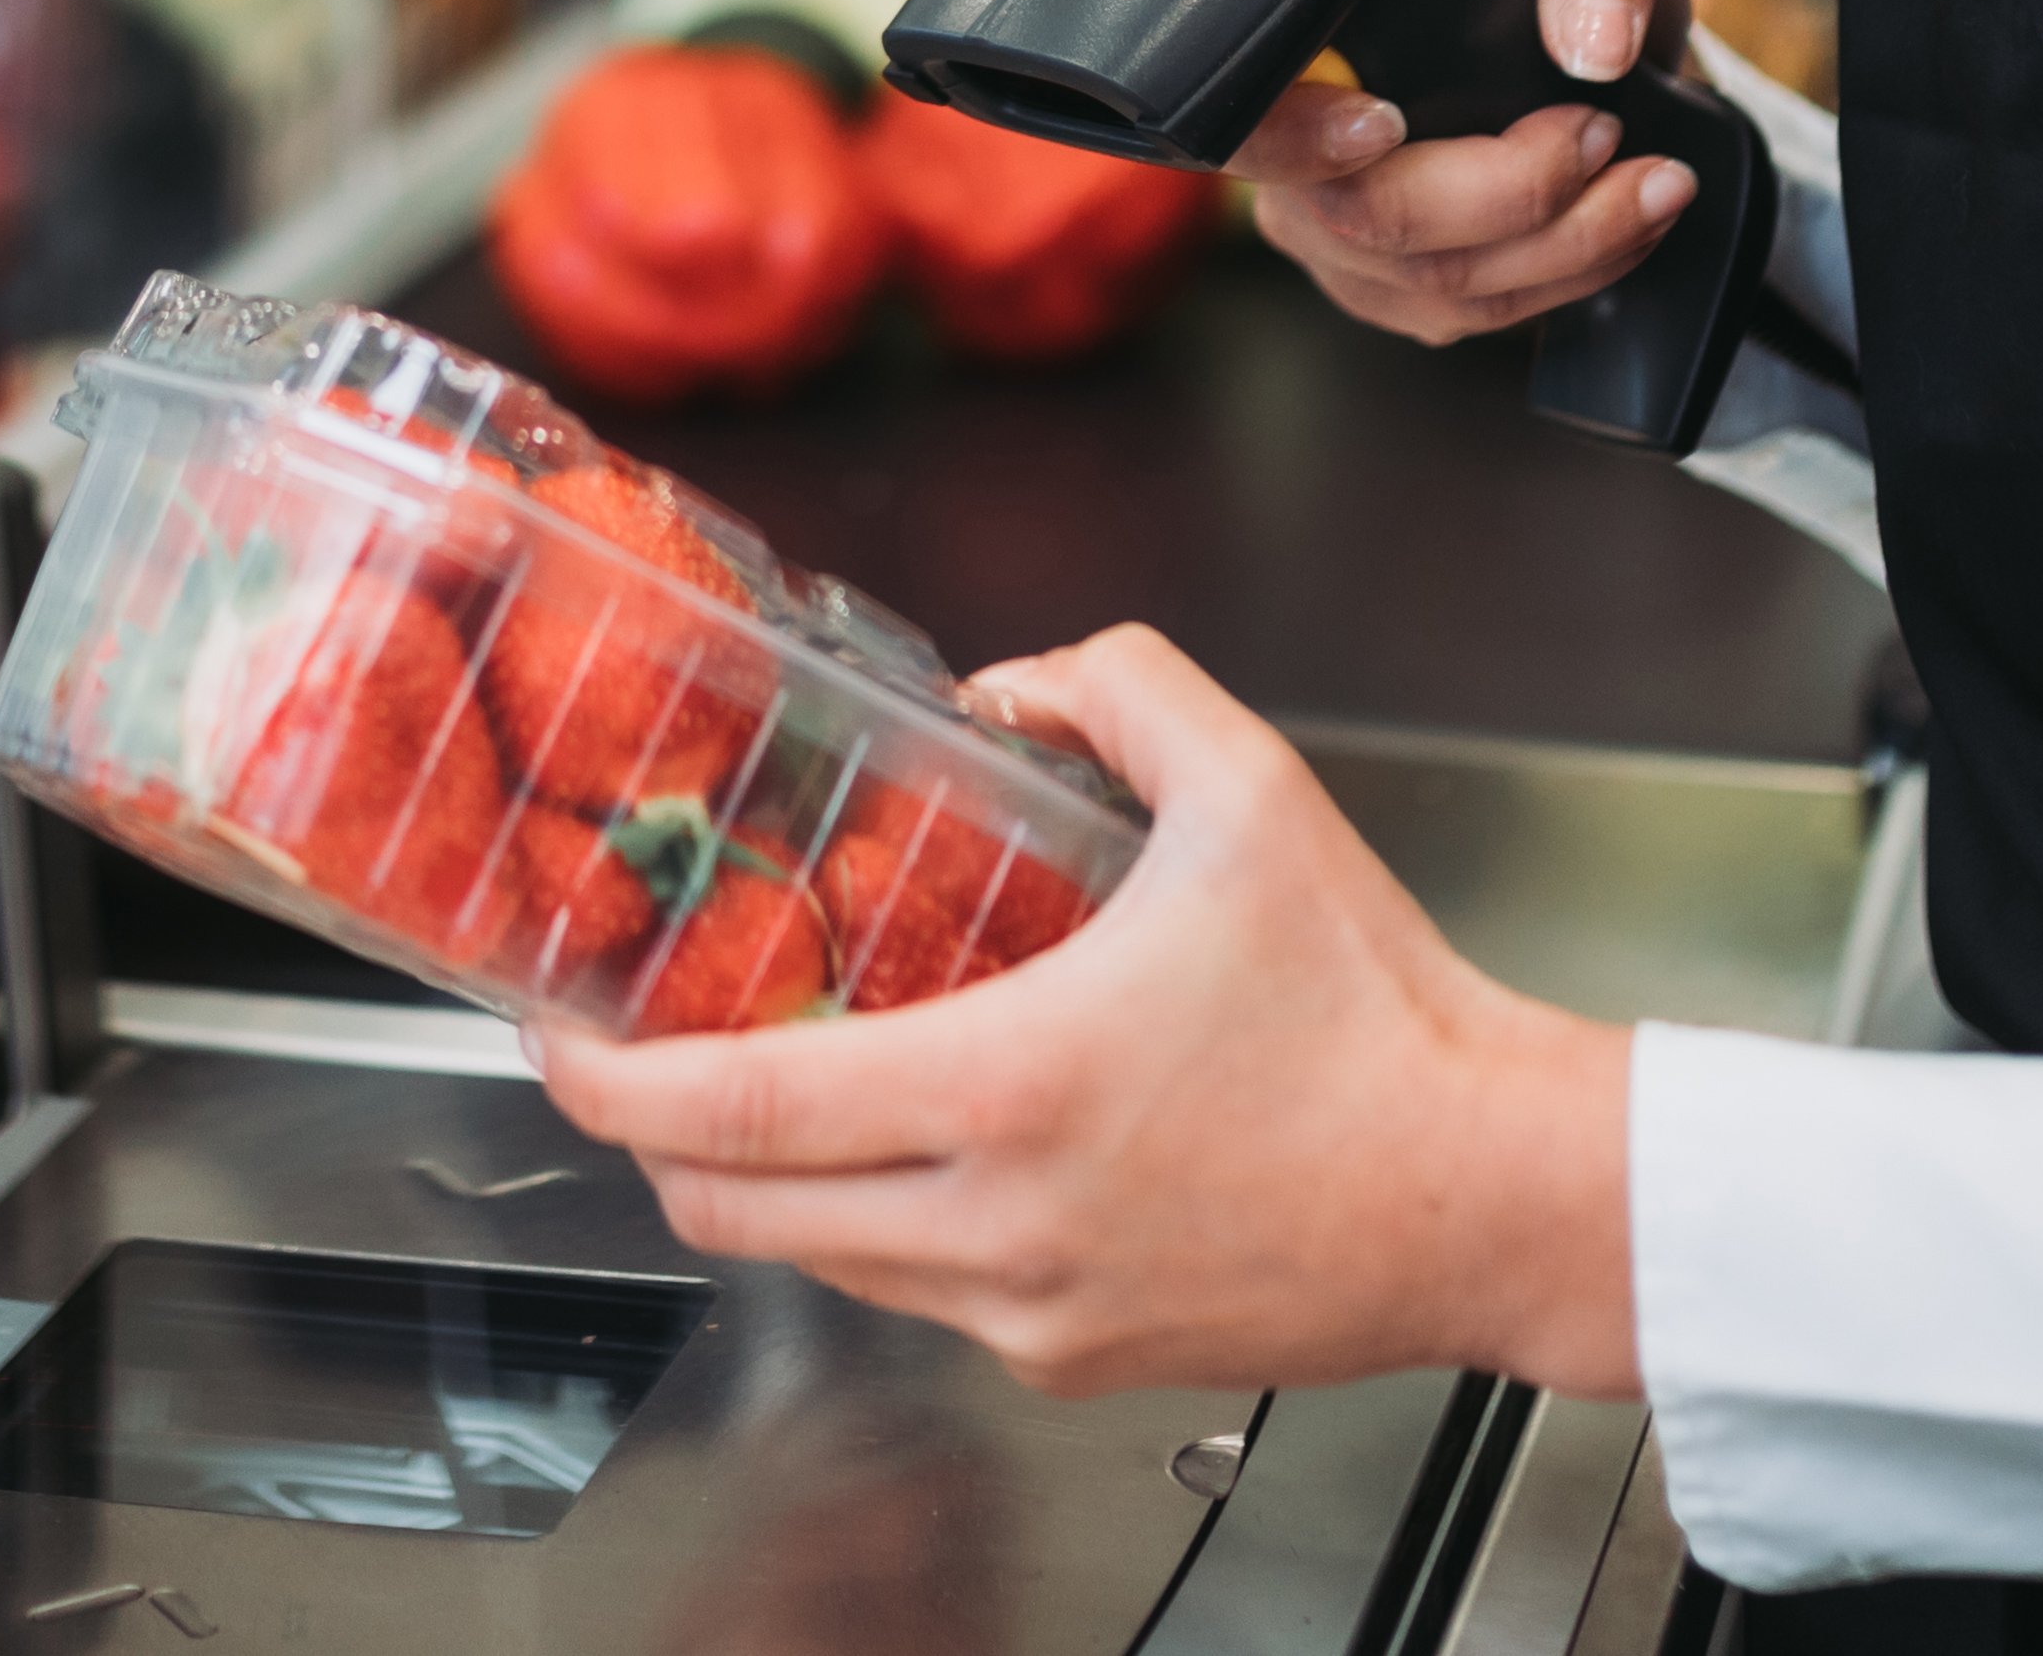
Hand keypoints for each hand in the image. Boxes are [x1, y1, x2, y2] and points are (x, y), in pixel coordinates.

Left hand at [531, 627, 1635, 1399]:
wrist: (1493, 1191)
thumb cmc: (1381, 1013)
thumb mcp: (1250, 792)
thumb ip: (1114, 688)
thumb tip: (1011, 683)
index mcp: (1008, 1086)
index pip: (730, 1112)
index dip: (603, 1080)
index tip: (549, 1031)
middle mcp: (996, 1223)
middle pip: (734, 1212)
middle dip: (652, 1141)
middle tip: (631, 1058)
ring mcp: (1032, 1309)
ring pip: (822, 1264)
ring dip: (770, 1187)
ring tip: (775, 1090)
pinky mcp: (1079, 1359)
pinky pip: (924, 1301)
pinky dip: (883, 1232)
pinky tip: (924, 1150)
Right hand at [1228, 0, 1699, 344]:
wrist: (1573, 29)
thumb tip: (1595, 47)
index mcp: (1296, 50)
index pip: (1243, 121)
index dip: (1297, 141)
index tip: (1388, 120)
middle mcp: (1294, 159)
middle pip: (1365, 220)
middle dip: (1511, 193)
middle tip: (1607, 132)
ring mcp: (1341, 239)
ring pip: (1436, 284)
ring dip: (1569, 245)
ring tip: (1657, 181)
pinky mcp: (1402, 292)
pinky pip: (1478, 315)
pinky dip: (1571, 278)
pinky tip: (1627, 223)